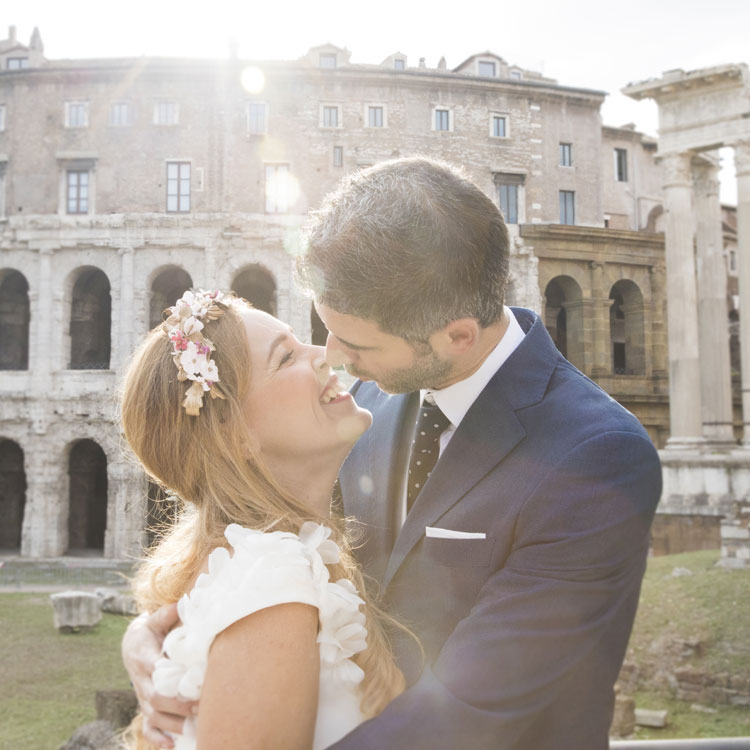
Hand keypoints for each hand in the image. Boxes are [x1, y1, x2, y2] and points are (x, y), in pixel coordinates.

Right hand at [122, 603, 198, 748]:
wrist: (131, 647)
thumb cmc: (150, 632)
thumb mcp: (154, 621)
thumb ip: (166, 614)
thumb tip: (180, 604)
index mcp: (144, 658)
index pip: (156, 671)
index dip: (172, 679)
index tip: (191, 681)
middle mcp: (141, 682)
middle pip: (157, 699)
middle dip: (179, 705)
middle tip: (202, 706)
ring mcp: (142, 698)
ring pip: (155, 716)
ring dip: (175, 724)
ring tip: (197, 727)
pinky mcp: (145, 708)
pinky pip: (147, 728)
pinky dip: (157, 738)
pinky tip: (172, 745)